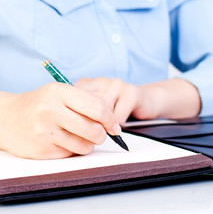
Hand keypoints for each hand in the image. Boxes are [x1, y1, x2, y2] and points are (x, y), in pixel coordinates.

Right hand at [0, 83, 120, 158]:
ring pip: (85, 146)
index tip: (113, 124)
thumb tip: (114, 119)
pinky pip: (70, 154)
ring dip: (87, 144)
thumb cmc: (38, 104)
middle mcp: (50, 110)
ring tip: (77, 136)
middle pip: (94, 130)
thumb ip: (85, 101)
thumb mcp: (58, 93)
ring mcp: (44, 131)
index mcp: (58, 92)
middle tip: (97, 133)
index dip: (110, 119)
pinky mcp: (41, 150)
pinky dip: (72, 150)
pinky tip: (61, 141)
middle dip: (101, 134)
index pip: (98, 107)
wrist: (4, 118)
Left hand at [76, 77, 200, 122]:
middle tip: (95, 132)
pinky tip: (120, 124)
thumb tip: (66, 128)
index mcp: (86, 84)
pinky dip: (118, 125)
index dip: (74, 118)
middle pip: (86, 107)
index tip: (77, 129)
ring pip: (102, 111)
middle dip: (90, 123)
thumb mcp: (93, 112)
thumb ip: (80, 115)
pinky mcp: (131, 92)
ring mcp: (115, 84)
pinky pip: (118, 116)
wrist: (147, 102)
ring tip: (109, 128)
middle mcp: (99, 81)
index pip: (71, 101)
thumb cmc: (116, 110)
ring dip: (105, 125)